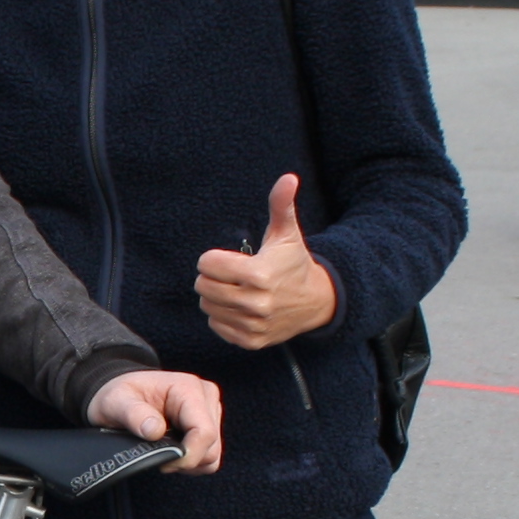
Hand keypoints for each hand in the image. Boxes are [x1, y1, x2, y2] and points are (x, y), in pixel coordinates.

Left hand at [89, 369, 222, 472]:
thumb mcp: (115, 402)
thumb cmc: (120, 396)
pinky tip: (172, 451)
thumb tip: (154, 431)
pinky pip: (210, 456)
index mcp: (188, 388)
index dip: (188, 456)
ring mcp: (210, 411)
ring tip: (163, 452)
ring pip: (213, 454)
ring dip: (189, 462)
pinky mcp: (209, 424)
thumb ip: (133, 415)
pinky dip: (192, 461)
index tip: (164, 464)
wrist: (123, 396)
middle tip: (157, 457)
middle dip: (185, 460)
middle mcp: (205, 397)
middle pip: (211, 447)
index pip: (204, 432)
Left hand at [194, 174, 341, 349]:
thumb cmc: (293, 263)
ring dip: (216, 296)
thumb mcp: (287, 233)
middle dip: (213, 277)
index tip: (231, 258)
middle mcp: (255, 303)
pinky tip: (241, 307)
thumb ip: (281, 205)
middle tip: (232, 274)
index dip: (215, 258)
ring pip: (207, 305)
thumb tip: (288, 178)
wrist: (315, 302)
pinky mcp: (250, 340)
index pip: (206, 265)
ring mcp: (252, 325)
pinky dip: (223, 315)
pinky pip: (216, 325)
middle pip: (203, 286)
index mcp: (259, 275)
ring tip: (237, 289)